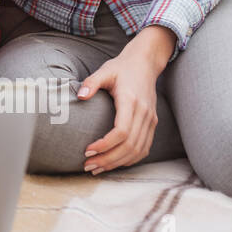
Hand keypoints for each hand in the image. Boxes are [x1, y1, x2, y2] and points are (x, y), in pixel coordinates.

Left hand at [78, 26, 174, 173]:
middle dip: (108, 159)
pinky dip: (130, 159)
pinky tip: (114, 163)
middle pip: (129, 146)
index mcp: (131, 102)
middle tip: (88, 166)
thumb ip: (91, 82)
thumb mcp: (104, 70)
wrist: (145, 64)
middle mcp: (144, 114)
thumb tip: (80, 96)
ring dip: (118, 163)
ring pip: (138, 150)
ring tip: (98, 168)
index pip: (122, 131)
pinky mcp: (152, 124)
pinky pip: (144, 148)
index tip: (88, 151)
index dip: (105, 145)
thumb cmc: (122, 68)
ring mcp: (151, 120)